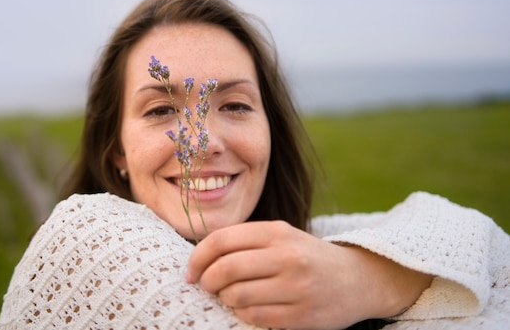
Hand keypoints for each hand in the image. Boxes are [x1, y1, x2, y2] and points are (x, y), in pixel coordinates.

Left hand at [186, 221, 431, 329]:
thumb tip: (200, 256)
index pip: (222, 240)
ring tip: (227, 296)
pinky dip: (241, 313)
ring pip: (238, 295)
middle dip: (207, 280)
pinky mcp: (302, 315)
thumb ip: (246, 241)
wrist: (357, 279)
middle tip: (205, 286)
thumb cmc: (307, 256)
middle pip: (226, 268)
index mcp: (277, 231)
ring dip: (224, 298)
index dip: (198, 257)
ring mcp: (296, 287)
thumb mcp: (281, 236)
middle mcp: (287, 256)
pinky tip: (245, 308)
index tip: (191, 270)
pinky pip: (255, 316)